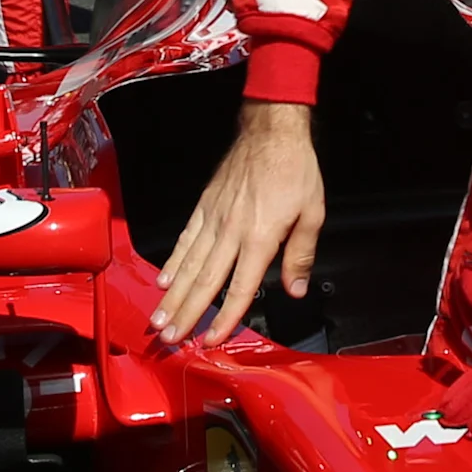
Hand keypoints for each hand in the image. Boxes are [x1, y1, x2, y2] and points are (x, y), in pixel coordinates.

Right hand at [153, 100, 322, 344]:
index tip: (210, 340)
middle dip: (186, 314)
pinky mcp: (205, 206)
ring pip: (189, 264)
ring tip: (159, 318)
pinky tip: (163, 280)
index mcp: (260, 236)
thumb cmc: (295, 170)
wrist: (271, 131)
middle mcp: (232, 231)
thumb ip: (301, 254)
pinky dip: (172, 262)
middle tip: (169, 339)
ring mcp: (214, 218)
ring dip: (172, 295)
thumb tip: (294, 289)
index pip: (240, 287)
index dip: (226, 317)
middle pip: (205, 281)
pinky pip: (186, 239)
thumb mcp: (313, 213)